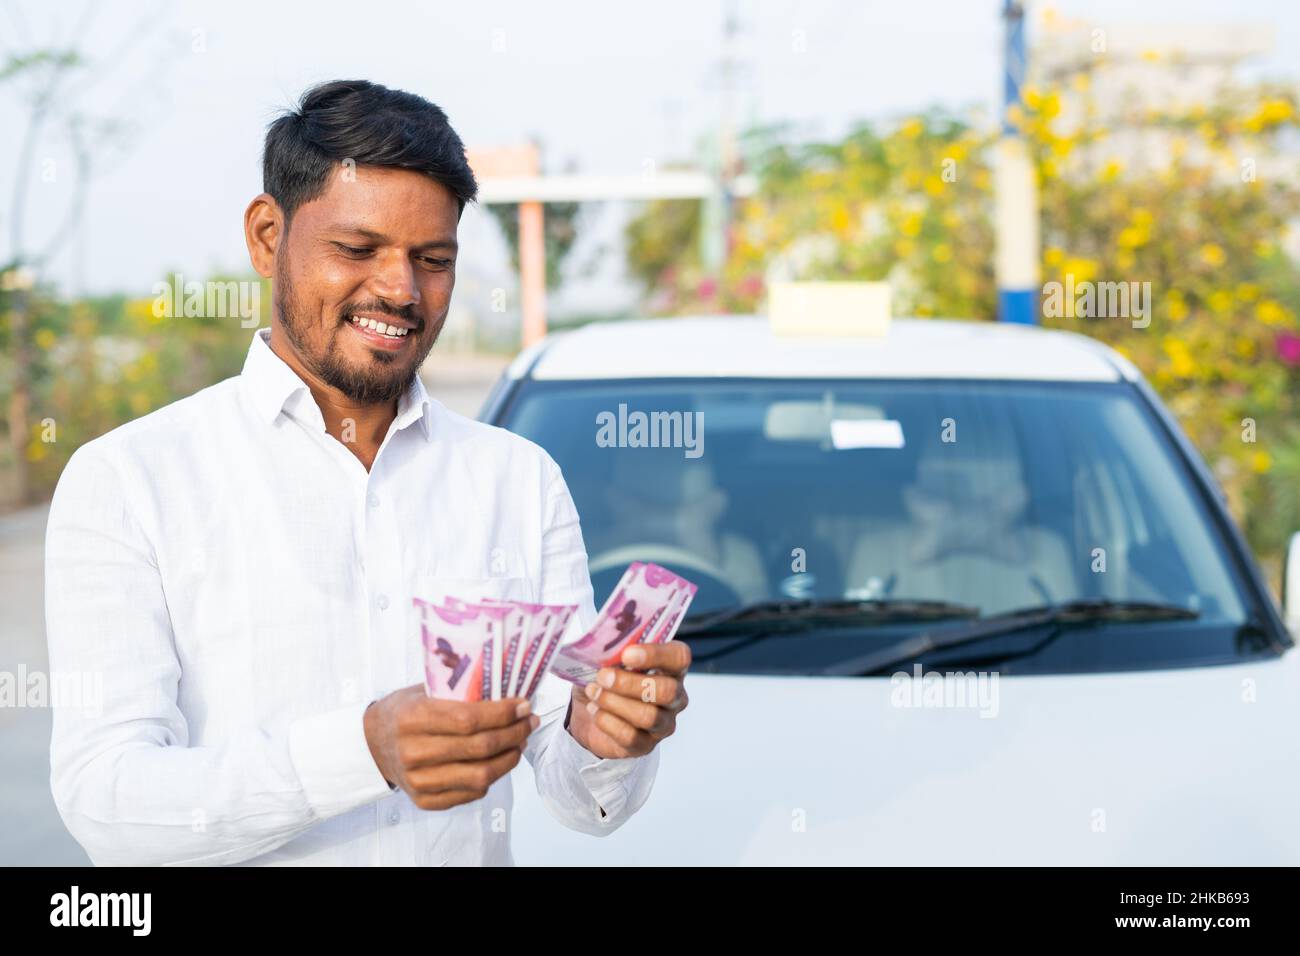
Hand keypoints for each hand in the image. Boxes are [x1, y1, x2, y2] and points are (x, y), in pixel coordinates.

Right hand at [363, 685, 538, 809]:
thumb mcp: (422, 691)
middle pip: (480, 747)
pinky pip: (472, 792)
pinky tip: (501, 759)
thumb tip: (508, 688)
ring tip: (520, 741)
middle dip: (514, 733)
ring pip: (481, 775)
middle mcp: (414, 752)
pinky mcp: (425, 800)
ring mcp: (419, 781)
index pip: (468, 719)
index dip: (503, 713)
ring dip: (510, 757)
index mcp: (413, 718)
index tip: (524, 705)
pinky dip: (493, 776)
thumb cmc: (404, 711)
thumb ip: (458, 690)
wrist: (371, 744)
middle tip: (530, 721)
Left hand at [566, 641, 690, 758]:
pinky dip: (606, 720)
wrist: (589, 710)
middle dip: (629, 683)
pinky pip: (629, 735)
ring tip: (593, 691)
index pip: (679, 657)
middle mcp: (675, 697)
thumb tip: (605, 644)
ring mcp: (663, 723)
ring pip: (648, 716)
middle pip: (666, 691)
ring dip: (613, 702)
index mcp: (672, 668)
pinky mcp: (645, 745)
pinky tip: (594, 709)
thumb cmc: (607, 677)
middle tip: (603, 676)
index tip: (626, 654)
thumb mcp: (609, 658)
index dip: (656, 654)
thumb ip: (614, 650)